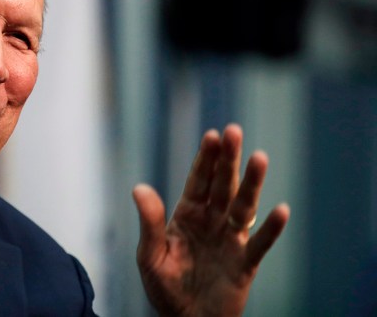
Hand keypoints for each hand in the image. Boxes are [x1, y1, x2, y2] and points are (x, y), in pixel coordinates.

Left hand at [133, 124, 289, 316]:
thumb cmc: (165, 288)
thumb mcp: (150, 256)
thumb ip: (149, 223)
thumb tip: (139, 188)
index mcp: (187, 216)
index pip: (197, 181)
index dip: (205, 159)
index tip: (212, 135)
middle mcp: (211, 222)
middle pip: (222, 185)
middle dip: (227, 159)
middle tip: (233, 131)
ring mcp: (230, 240)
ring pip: (243, 206)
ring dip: (252, 183)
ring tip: (260, 157)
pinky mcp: (245, 263)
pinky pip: (260, 243)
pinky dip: (271, 228)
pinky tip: (281, 210)